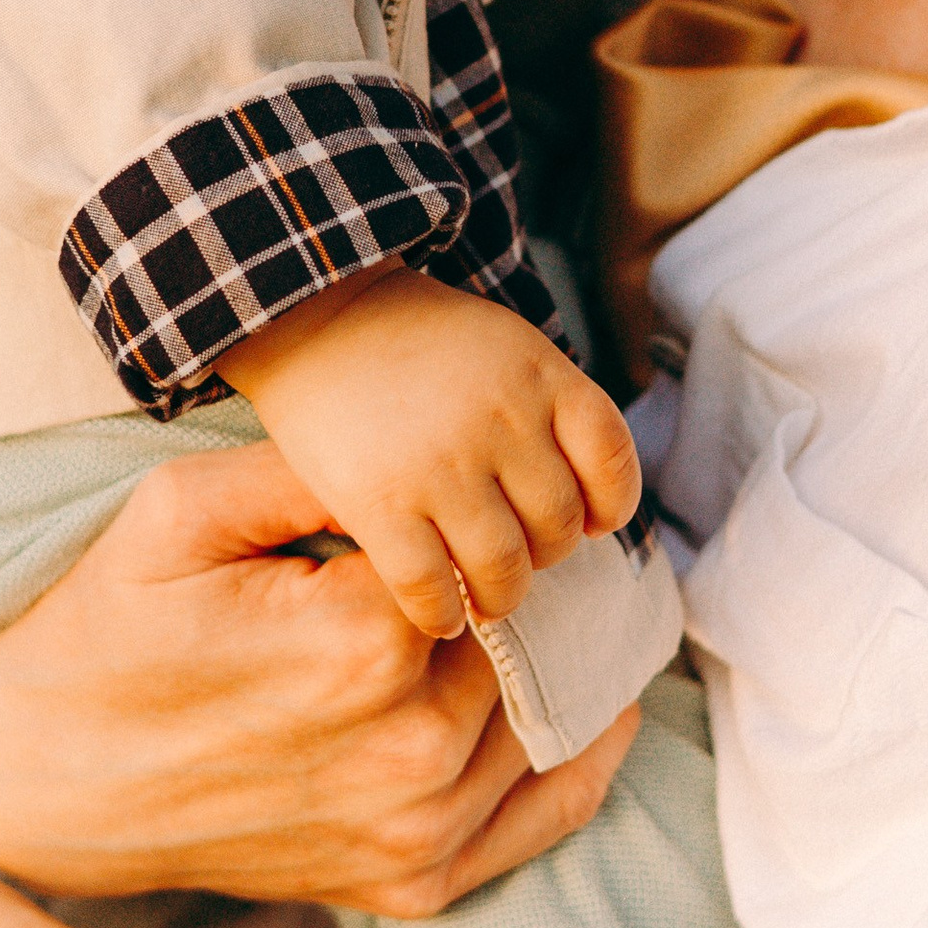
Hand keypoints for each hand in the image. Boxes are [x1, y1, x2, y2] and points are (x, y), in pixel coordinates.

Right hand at [0, 438, 637, 918]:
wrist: (38, 772)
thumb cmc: (104, 625)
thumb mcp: (182, 508)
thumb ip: (314, 466)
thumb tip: (426, 445)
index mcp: (363, 644)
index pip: (494, 559)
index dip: (496, 520)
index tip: (498, 492)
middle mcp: (407, 750)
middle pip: (533, 642)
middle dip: (538, 592)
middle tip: (541, 543)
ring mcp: (411, 830)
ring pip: (547, 724)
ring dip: (561, 667)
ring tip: (565, 611)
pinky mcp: (405, 882)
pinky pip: (536, 822)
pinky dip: (572, 766)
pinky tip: (591, 715)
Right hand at [224, 267, 641, 637]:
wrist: (315, 314)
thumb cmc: (416, 341)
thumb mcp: (505, 344)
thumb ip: (548, 409)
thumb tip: (584, 510)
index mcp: (540, 374)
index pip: (612, 462)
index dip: (609, 505)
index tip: (587, 521)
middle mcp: (501, 420)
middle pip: (558, 527)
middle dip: (544, 555)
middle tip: (517, 555)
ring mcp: (442, 465)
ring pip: (503, 570)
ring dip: (500, 597)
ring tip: (484, 597)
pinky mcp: (381, 503)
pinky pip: (429, 588)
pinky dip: (441, 614)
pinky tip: (438, 612)